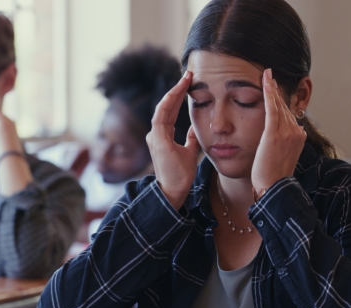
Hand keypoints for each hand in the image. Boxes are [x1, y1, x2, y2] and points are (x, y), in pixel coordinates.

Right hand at [146, 71, 200, 208]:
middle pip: (166, 106)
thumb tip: (195, 127)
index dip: (179, 96)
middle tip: (188, 74)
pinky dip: (168, 103)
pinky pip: (161, 116)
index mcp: (163, 135)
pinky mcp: (157, 140)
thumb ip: (190, 139)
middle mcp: (156, 133)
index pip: (171, 111)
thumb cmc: (181, 174)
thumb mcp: (190, 151)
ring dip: (174, 92)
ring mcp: (155, 136)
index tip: (189, 83)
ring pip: (163, 107)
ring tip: (185, 79)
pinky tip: (177, 92)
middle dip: (177, 89)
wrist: (174, 190)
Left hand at [250, 69, 306, 193]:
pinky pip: (272, 108)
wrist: (273, 188)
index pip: (288, 114)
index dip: (280, 100)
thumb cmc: (273, 177)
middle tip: (269, 75)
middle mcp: (296, 132)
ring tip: (266, 74)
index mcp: (299, 137)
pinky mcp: (274, 133)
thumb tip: (282, 136)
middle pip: (284, 107)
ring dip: (272, 89)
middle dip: (276, 91)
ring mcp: (287, 132)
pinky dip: (269, 93)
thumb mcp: (283, 156)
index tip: (274, 88)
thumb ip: (283, 143)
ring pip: (279, 105)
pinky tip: (265, 81)